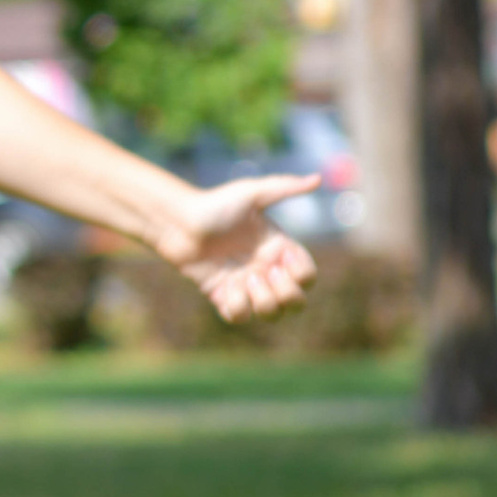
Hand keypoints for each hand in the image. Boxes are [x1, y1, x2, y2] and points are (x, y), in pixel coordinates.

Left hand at [165, 173, 319, 325]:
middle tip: (265, 272)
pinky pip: (240, 317)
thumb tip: (318, 179)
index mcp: (279, 250)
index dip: (302, 273)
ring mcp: (246, 287)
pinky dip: (236, 306)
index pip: (307, 276)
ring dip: (263, 301)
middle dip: (287, 294)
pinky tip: (225, 286)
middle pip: (296, 303)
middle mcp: (266, 271)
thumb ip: (285, 187)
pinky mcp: (224, 297)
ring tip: (244, 278)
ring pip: (271, 314)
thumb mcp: (251, 193)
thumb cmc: (214, 205)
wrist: (177, 222)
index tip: (281, 256)